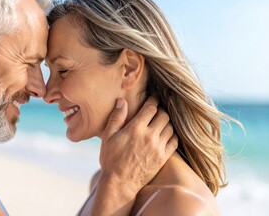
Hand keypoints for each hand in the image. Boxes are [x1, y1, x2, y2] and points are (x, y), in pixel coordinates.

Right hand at [91, 97, 177, 214]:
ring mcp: (158, 148)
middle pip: (163, 115)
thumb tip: (122, 101)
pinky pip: (175, 141)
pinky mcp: (163, 158)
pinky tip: (165, 134)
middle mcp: (149, 136)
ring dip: (166, 122)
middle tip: (156, 110)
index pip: (151, 108)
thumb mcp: (108, 137)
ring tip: (160, 121)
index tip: (152, 98)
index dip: (152, 100)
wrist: (120, 183)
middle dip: (160, 110)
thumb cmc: (111, 159)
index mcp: (135, 129)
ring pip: (170, 127)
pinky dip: (172, 135)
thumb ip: (116, 117)